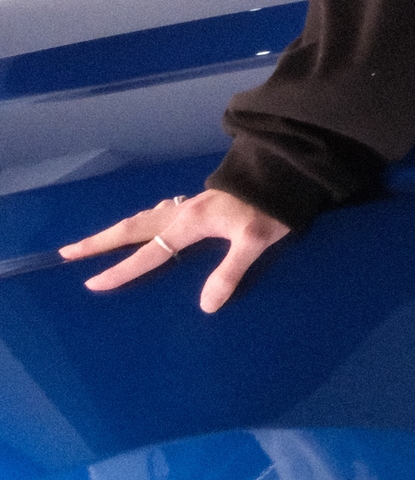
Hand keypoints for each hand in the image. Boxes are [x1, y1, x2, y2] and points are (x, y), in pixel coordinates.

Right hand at [60, 190, 289, 313]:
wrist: (283, 173)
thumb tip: (206, 306)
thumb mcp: (254, 241)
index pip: (147, 254)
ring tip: (96, 242)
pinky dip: (142, 222)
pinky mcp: (199, 203)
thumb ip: (229, 273)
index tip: (92, 283)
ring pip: (143, 219)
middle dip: (98, 242)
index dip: (120, 271)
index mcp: (189, 224)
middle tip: (67, 252)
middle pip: (131, 229)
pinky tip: (147, 224)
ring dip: (117, 231)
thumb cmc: (270, 208)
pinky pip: (160, 214)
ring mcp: (189, 205)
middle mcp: (182, 213)